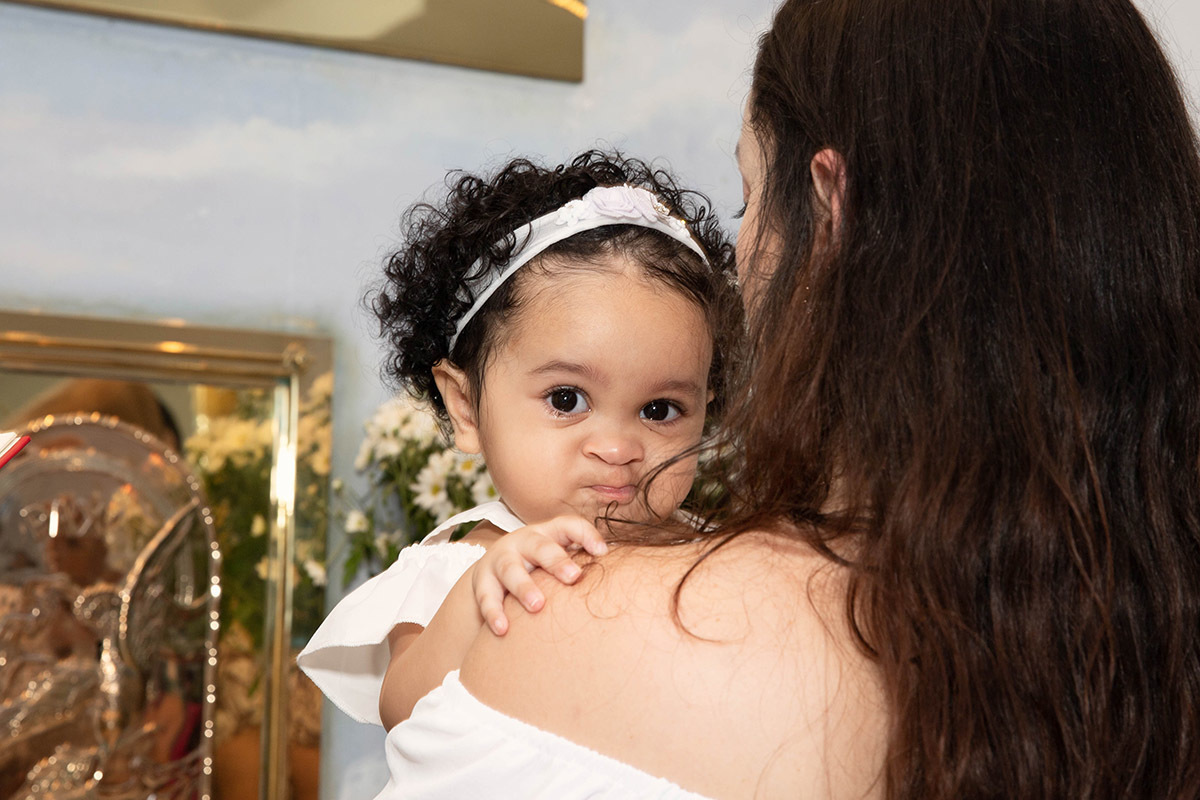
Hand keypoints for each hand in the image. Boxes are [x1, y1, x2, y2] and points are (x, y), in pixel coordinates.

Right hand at [472, 516, 607, 635]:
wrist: (494, 570)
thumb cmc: (539, 565)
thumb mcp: (559, 556)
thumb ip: (583, 559)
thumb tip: (621, 565)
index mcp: (547, 533)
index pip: (568, 525)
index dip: (586, 534)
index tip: (603, 551)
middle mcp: (523, 542)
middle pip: (540, 546)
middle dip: (556, 561)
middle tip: (574, 577)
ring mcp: (500, 559)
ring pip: (511, 570)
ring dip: (524, 587)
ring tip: (538, 606)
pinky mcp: (482, 580)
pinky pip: (487, 596)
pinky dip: (494, 612)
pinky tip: (503, 629)